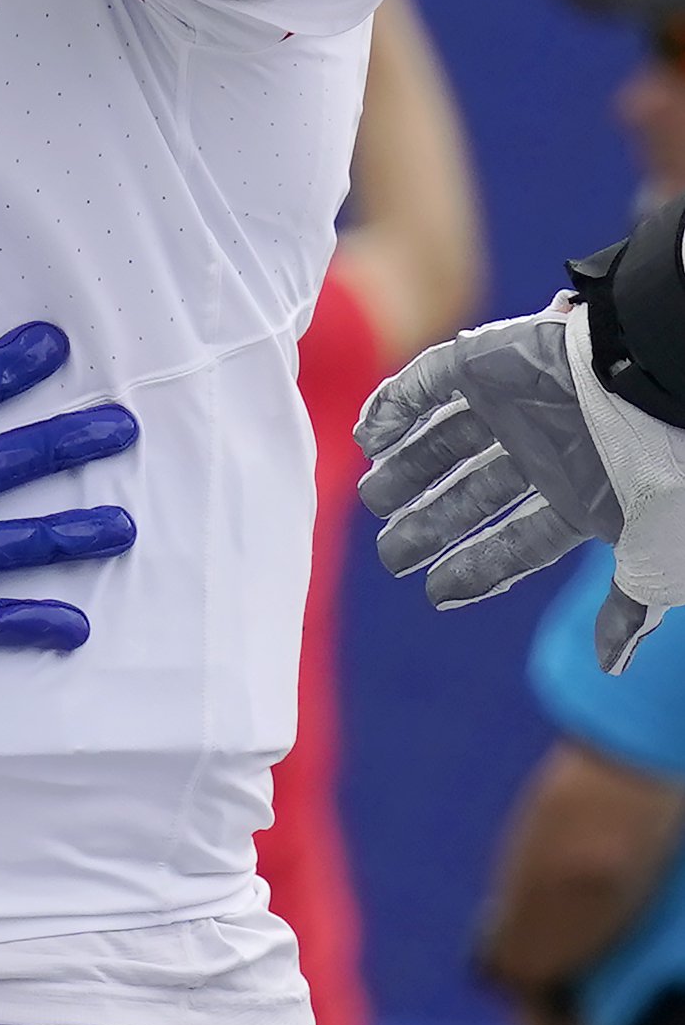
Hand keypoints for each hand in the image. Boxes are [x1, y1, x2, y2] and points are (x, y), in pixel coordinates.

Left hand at [358, 299, 680, 670]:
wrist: (656, 380)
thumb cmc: (661, 470)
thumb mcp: (652, 555)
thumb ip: (627, 607)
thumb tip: (611, 664)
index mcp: (580, 493)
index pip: (520, 540)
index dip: (480, 567)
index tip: (437, 595)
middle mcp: (546, 449)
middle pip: (476, 493)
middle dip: (433, 525)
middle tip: (391, 557)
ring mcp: (516, 404)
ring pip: (448, 440)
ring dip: (408, 468)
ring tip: (371, 500)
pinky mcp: (490, 360)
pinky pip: (428, 380)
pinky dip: (394, 405)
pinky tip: (368, 438)